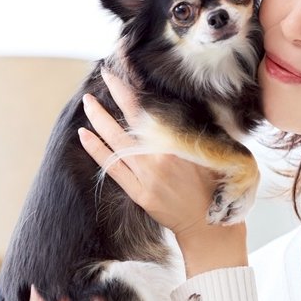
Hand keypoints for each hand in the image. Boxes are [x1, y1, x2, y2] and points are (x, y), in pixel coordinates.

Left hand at [77, 67, 224, 239]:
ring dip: (100, 119)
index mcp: (179, 144)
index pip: (150, 110)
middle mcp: (159, 156)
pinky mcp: (138, 192)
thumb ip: (195, 132)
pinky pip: (112, 167)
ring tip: (88, 102)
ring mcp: (146, 175)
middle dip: (115, 95)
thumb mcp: (215, 152)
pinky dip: (97, 150)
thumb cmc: (216, 188)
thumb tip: (181, 108)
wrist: (210, 227)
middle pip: (131, 120)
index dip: (132, 91)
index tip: (121, 74)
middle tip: (103, 75)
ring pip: (117, 141)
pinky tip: (84, 135)